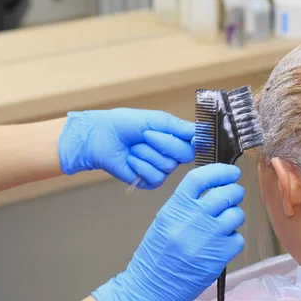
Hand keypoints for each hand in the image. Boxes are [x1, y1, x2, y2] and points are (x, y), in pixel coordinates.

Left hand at [58, 109, 194, 188]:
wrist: (100, 137)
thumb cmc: (124, 124)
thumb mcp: (155, 119)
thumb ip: (179, 126)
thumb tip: (200, 131)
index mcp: (174, 138)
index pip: (194, 143)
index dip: (191, 141)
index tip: (187, 136)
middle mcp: (170, 155)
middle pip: (185, 155)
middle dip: (163, 143)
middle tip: (146, 135)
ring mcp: (159, 169)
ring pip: (168, 167)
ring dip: (147, 153)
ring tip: (134, 147)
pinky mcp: (147, 181)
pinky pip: (155, 178)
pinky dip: (140, 166)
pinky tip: (130, 159)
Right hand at [92, 164, 245, 300]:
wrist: (150, 287)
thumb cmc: (156, 255)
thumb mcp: (165, 220)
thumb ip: (187, 203)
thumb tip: (214, 188)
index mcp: (175, 207)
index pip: (201, 178)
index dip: (220, 171)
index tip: (231, 172)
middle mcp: (192, 219)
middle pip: (225, 193)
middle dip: (234, 192)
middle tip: (233, 196)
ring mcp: (208, 237)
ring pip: (236, 214)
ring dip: (234, 216)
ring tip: (224, 224)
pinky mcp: (219, 256)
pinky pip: (238, 238)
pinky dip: (233, 240)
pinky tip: (221, 244)